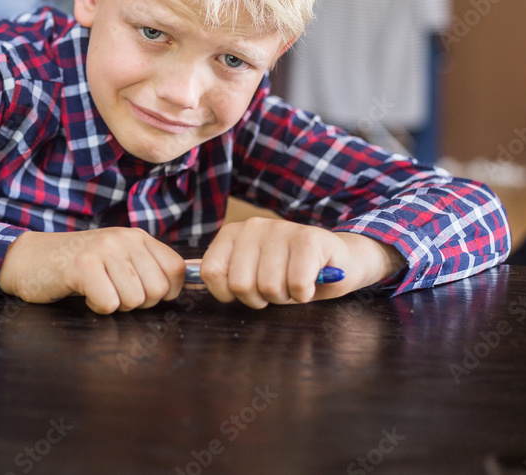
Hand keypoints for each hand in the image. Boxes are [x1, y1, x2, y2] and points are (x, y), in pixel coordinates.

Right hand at [0, 228, 186, 313]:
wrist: (28, 259)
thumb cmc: (76, 265)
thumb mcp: (118, 258)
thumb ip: (147, 268)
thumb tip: (180, 287)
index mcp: (137, 237)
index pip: (176, 270)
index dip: (164, 292)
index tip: (140, 290)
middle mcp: (124, 239)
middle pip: (157, 291)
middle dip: (137, 302)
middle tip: (112, 290)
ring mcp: (103, 250)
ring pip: (133, 300)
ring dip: (114, 304)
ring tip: (96, 288)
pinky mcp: (82, 266)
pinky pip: (108, 303)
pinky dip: (96, 307)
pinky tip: (84, 292)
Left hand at [199, 218, 404, 308]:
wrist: (338, 260)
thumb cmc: (288, 272)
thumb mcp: (250, 272)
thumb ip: (223, 274)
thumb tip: (187, 278)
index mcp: (232, 234)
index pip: (211, 273)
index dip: (228, 294)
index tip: (246, 291)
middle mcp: (253, 226)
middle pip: (241, 285)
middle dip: (260, 299)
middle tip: (276, 288)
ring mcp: (281, 229)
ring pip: (269, 287)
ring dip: (285, 297)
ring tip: (293, 282)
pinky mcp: (309, 239)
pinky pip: (296, 286)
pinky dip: (304, 294)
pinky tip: (310, 281)